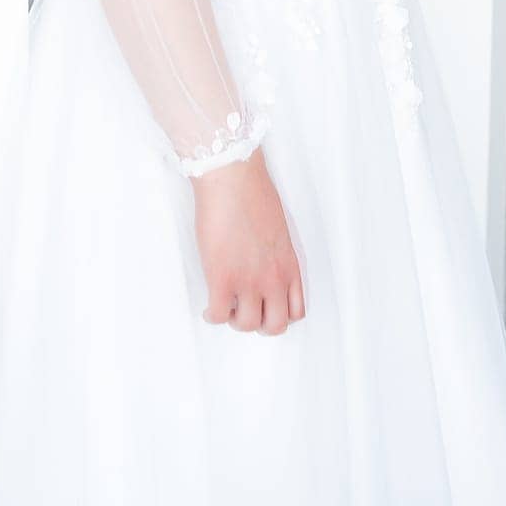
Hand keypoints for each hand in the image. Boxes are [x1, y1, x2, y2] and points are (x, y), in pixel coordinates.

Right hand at [192, 149, 305, 333]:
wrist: (233, 179)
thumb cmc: (253, 193)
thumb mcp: (278, 230)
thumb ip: (276, 255)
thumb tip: (264, 265)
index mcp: (289, 265)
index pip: (296, 311)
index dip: (279, 314)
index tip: (266, 306)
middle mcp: (273, 278)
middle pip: (274, 326)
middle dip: (258, 323)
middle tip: (245, 310)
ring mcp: (248, 281)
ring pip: (246, 325)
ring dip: (234, 319)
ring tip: (225, 305)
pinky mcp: (222, 278)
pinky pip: (217, 315)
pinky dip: (212, 316)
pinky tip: (208, 307)